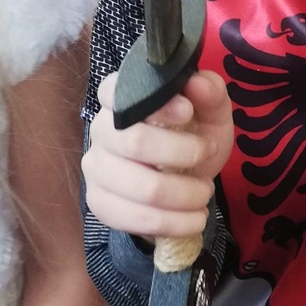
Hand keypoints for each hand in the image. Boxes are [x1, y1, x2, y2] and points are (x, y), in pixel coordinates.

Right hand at [83, 70, 233, 239]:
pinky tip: (193, 219)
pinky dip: (173, 222)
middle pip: (135, 143)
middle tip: (209, 155)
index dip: (155, 103)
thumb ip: (209, 93)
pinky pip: (134, 218)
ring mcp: (95, 167)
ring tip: (204, 193)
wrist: (183, 181)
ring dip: (184, 194)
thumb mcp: (210, 112)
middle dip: (183, 153)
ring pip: (142, 187)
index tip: (188, 111)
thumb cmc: (193, 137)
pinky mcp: (98, 202)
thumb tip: (197, 83)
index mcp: (120, 97)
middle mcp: (100, 128)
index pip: (118, 91)